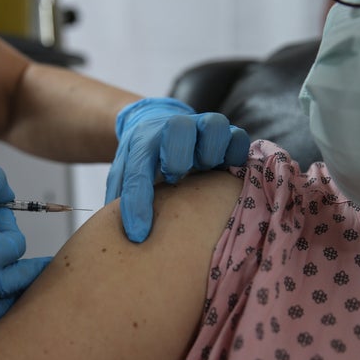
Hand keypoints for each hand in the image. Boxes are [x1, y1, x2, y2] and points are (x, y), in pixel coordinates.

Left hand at [105, 97, 249, 241]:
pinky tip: (225, 172)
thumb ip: (121, 196)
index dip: (137, 204)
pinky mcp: (228, 133)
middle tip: (173, 179)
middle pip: (179, 128)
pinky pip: (240, 138)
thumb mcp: (125, 173)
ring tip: (202, 171)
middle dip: (176, 157)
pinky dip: (235, 155)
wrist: (158, 124)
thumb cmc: (144, 158)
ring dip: (209, 153)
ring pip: (215, 126)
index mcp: (144, 140)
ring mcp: (203, 126)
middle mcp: (174, 127)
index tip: (137, 234)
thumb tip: (119, 235)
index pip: (137, 170)